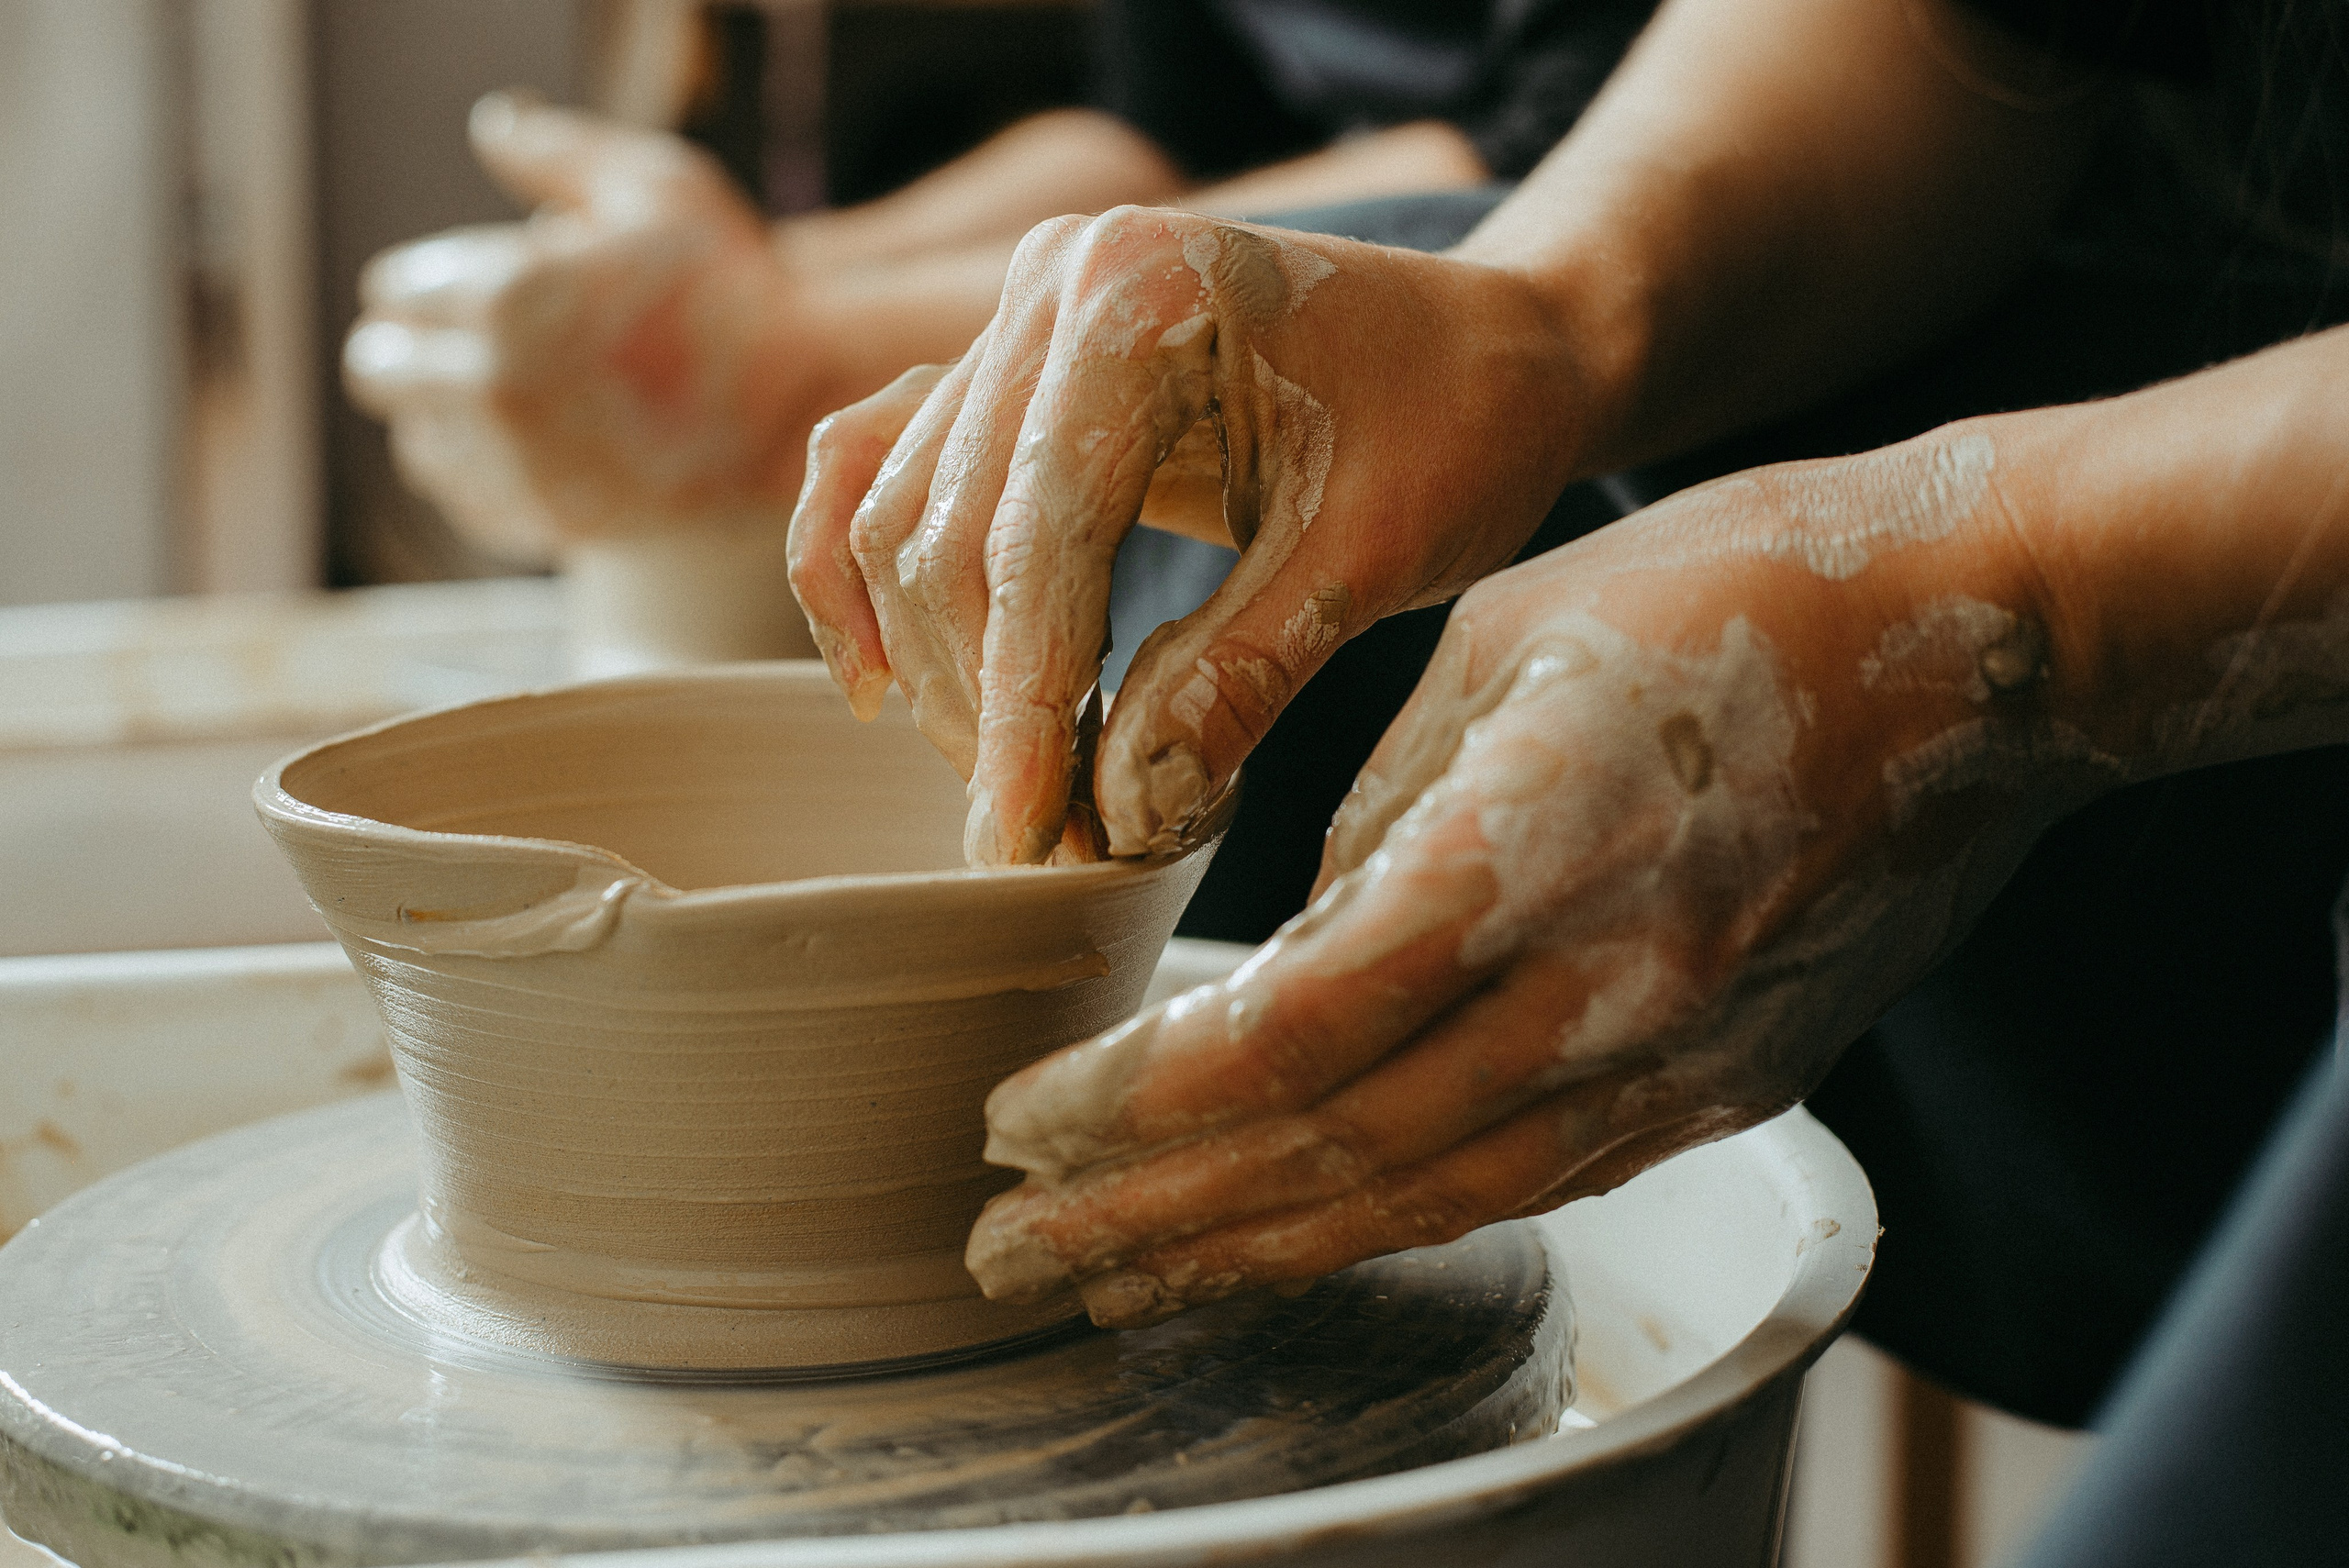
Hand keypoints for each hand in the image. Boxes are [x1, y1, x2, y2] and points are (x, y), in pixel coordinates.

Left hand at [343, 93, 833, 559]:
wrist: (800, 409)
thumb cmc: (732, 287)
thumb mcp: (658, 188)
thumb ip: (559, 151)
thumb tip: (489, 126)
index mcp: (508, 296)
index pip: (393, 292)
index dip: (424, 282)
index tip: (460, 286)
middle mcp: (497, 386)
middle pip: (376, 370)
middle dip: (408, 348)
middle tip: (455, 340)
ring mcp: (520, 465)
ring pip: (415, 441)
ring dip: (444, 415)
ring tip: (503, 395)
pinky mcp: (546, 525)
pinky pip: (465, 500)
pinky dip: (485, 472)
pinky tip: (530, 444)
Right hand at [786, 206, 1580, 863]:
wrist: (1500, 347)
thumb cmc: (1465, 424)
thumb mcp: (1374, 557)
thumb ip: (1239, 674)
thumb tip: (1116, 809)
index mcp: (1144, 293)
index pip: (1037, 532)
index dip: (1022, 702)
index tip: (1028, 836)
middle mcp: (1056, 281)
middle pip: (947, 528)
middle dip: (981, 701)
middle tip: (1039, 833)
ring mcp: (1023, 316)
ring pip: (903, 513)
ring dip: (936, 664)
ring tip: (1008, 783)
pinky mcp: (1016, 365)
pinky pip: (885, 464)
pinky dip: (863, 576)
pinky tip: (880, 690)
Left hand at [965, 424, 2103, 1324]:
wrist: (1990, 641)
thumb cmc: (1733, 590)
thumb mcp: (1499, 641)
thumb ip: (1373, 813)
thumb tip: (1284, 948)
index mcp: (1528, 852)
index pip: (1287, 1035)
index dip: (1133, 1104)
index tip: (1012, 1124)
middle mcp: (1604, 996)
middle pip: (1333, 1155)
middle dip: (1151, 1216)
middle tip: (1004, 1253)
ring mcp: (1678, 1063)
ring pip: (1426, 1204)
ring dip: (1253, 1250)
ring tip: (1118, 1281)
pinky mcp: (1725, 1088)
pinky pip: (1525, 1186)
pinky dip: (1390, 1223)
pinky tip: (1295, 1239)